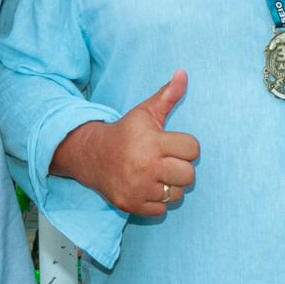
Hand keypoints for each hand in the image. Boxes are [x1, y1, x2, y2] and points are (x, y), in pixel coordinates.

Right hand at [53, 71, 197, 215]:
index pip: (193, 149)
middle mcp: (146, 166)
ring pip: (176, 195)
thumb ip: (168, 95)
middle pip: (189, 176)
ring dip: (170, 186)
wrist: (91, 156)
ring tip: (156, 175)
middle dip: (180, 169)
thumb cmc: (125, 132)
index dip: (186, 147)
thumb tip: (183, 73)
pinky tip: (147, 187)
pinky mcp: (131, 205)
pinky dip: (157, 201)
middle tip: (166, 162)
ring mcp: (138, 188)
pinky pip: (161, 210)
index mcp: (152, 142)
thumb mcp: (145, 112)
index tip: (173, 145)